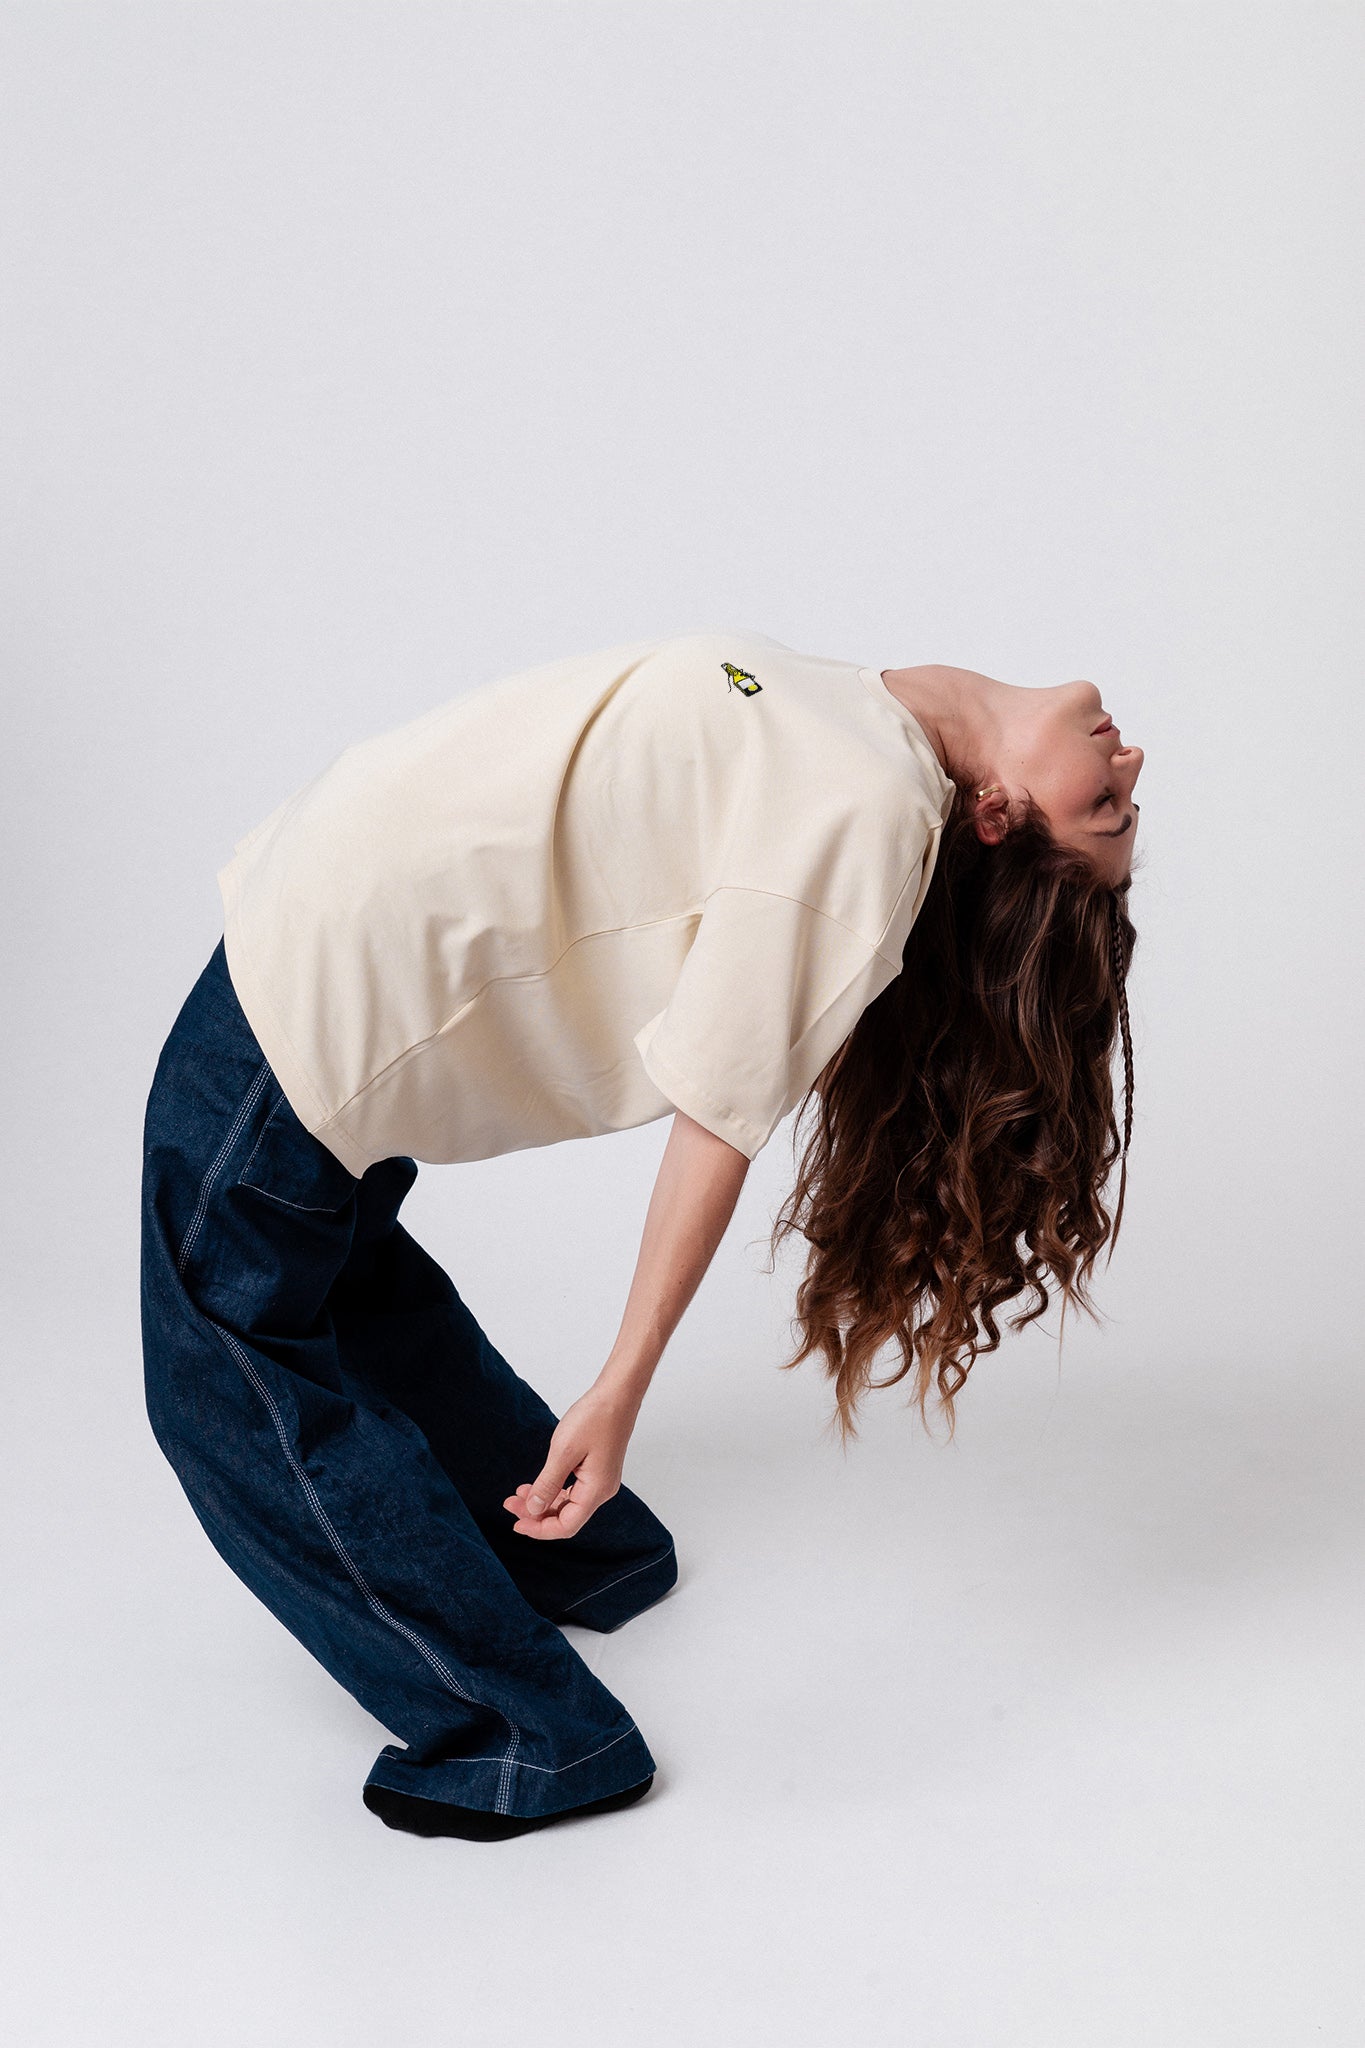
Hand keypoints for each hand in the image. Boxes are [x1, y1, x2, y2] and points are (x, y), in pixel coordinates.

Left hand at [503, 1385, 637, 1540]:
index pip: (566, 1525)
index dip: (539, 1529)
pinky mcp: (597, 1471)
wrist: (617, 1395)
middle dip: (536, 1514)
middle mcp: (601, 1491)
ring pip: (567, 1504)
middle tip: (510, 1504)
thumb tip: (533, 1509)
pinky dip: (553, 1491)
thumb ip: (547, 1484)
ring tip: (518, 1494)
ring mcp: (600, 1481)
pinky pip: (572, 1491)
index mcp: (596, 1490)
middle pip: (565, 1517)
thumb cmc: (595, 1418)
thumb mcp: (563, 1451)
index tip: (516, 1523)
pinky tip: (536, 1484)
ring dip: (542, 1502)